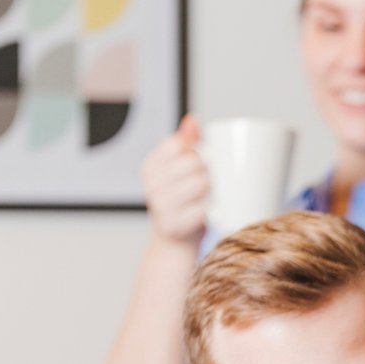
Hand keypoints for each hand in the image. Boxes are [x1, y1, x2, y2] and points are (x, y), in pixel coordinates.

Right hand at [142, 114, 207, 244]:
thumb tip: (192, 120)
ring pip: (201, 182)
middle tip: (213, 181)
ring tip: (214, 196)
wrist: (176, 243)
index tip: (201, 161)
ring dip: (215, 189)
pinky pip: (203, 208)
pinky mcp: (174, 225)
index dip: (197, 149)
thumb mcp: (178, 172)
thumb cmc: (182, 203)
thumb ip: (185, 145)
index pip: (178, 144)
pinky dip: (213, 210)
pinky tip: (214, 212)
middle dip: (210, 169)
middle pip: (193, 161)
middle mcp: (151, 185)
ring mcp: (160, 206)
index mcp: (150, 167)